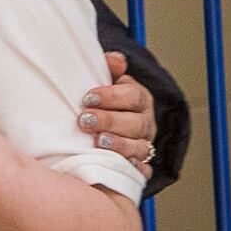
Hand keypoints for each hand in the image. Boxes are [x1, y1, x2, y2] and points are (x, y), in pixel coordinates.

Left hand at [78, 51, 157, 178]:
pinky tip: (116, 165)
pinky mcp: (140, 165)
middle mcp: (146, 123)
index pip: (134, 96)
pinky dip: (132, 169)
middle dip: (109, 121)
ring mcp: (144, 145)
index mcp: (140, 99)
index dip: (112, 96)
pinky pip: (142, 170)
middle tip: (85, 120)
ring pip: (139, 148)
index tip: (88, 97)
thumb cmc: (104, 101)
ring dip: (118, 145)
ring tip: (97, 142)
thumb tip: (115, 59)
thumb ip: (110, 69)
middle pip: (136, 123)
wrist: (109, 122)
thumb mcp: (107, 81)